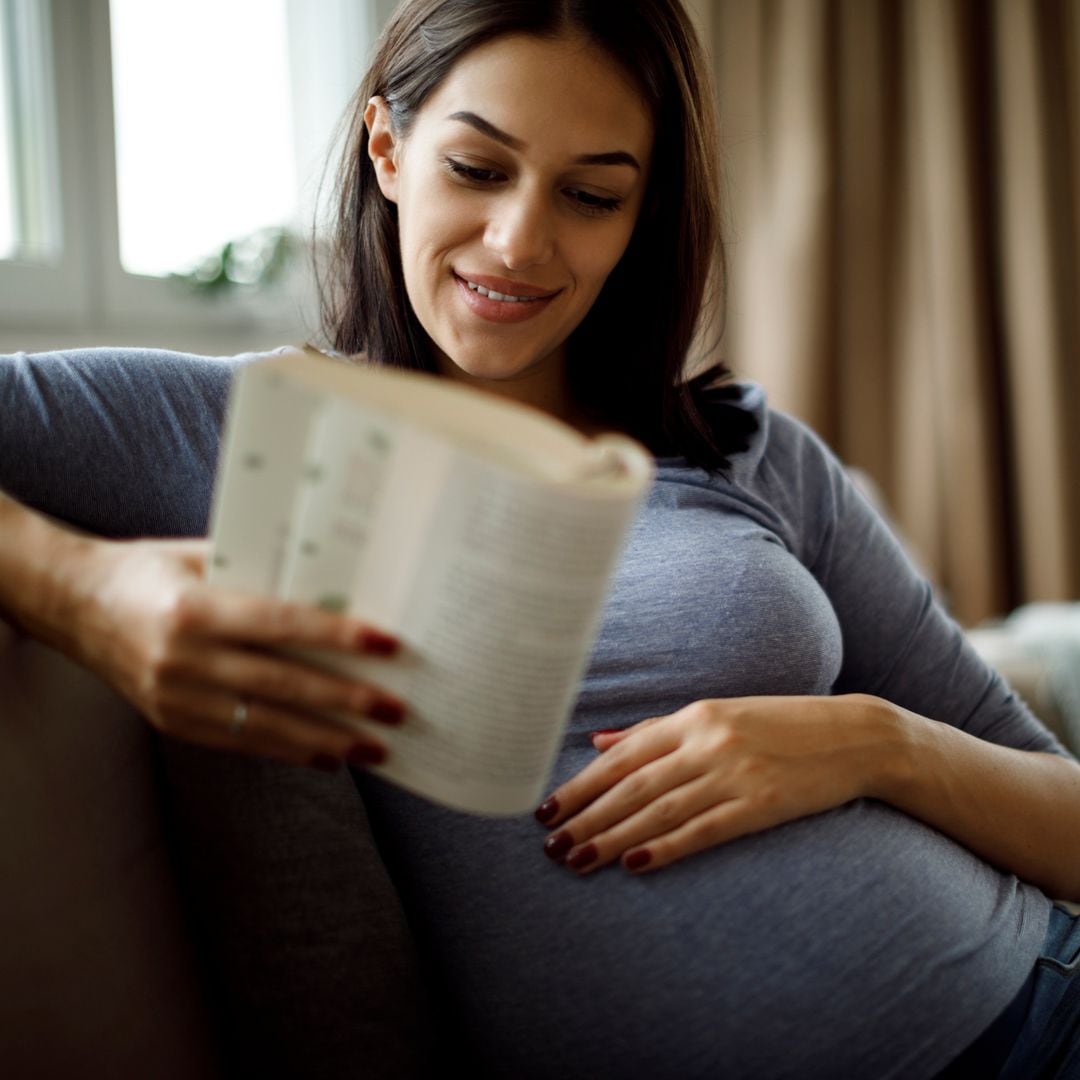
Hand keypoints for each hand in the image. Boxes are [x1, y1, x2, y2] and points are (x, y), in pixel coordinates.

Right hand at [62, 536, 403, 770]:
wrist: (73, 606)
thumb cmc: (148, 569)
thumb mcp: (199, 555)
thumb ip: (260, 570)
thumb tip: (334, 583)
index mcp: (194, 608)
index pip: (282, 623)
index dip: (338, 636)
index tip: (387, 645)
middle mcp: (184, 659)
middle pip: (283, 683)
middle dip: (346, 700)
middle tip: (395, 710)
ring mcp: (175, 698)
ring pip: (266, 725)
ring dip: (327, 740)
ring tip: (374, 748)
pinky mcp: (172, 723)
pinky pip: (241, 742)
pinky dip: (288, 751)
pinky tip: (327, 758)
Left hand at [535, 694, 894, 873]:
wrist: (854, 736)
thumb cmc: (779, 725)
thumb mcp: (717, 715)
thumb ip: (656, 731)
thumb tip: (599, 742)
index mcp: (694, 716)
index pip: (623, 755)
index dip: (581, 784)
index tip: (545, 809)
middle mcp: (708, 742)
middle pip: (633, 785)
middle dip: (585, 816)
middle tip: (550, 844)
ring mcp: (735, 773)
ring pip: (659, 810)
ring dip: (612, 838)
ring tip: (576, 859)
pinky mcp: (761, 804)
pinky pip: (704, 830)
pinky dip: (666, 848)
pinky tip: (634, 864)